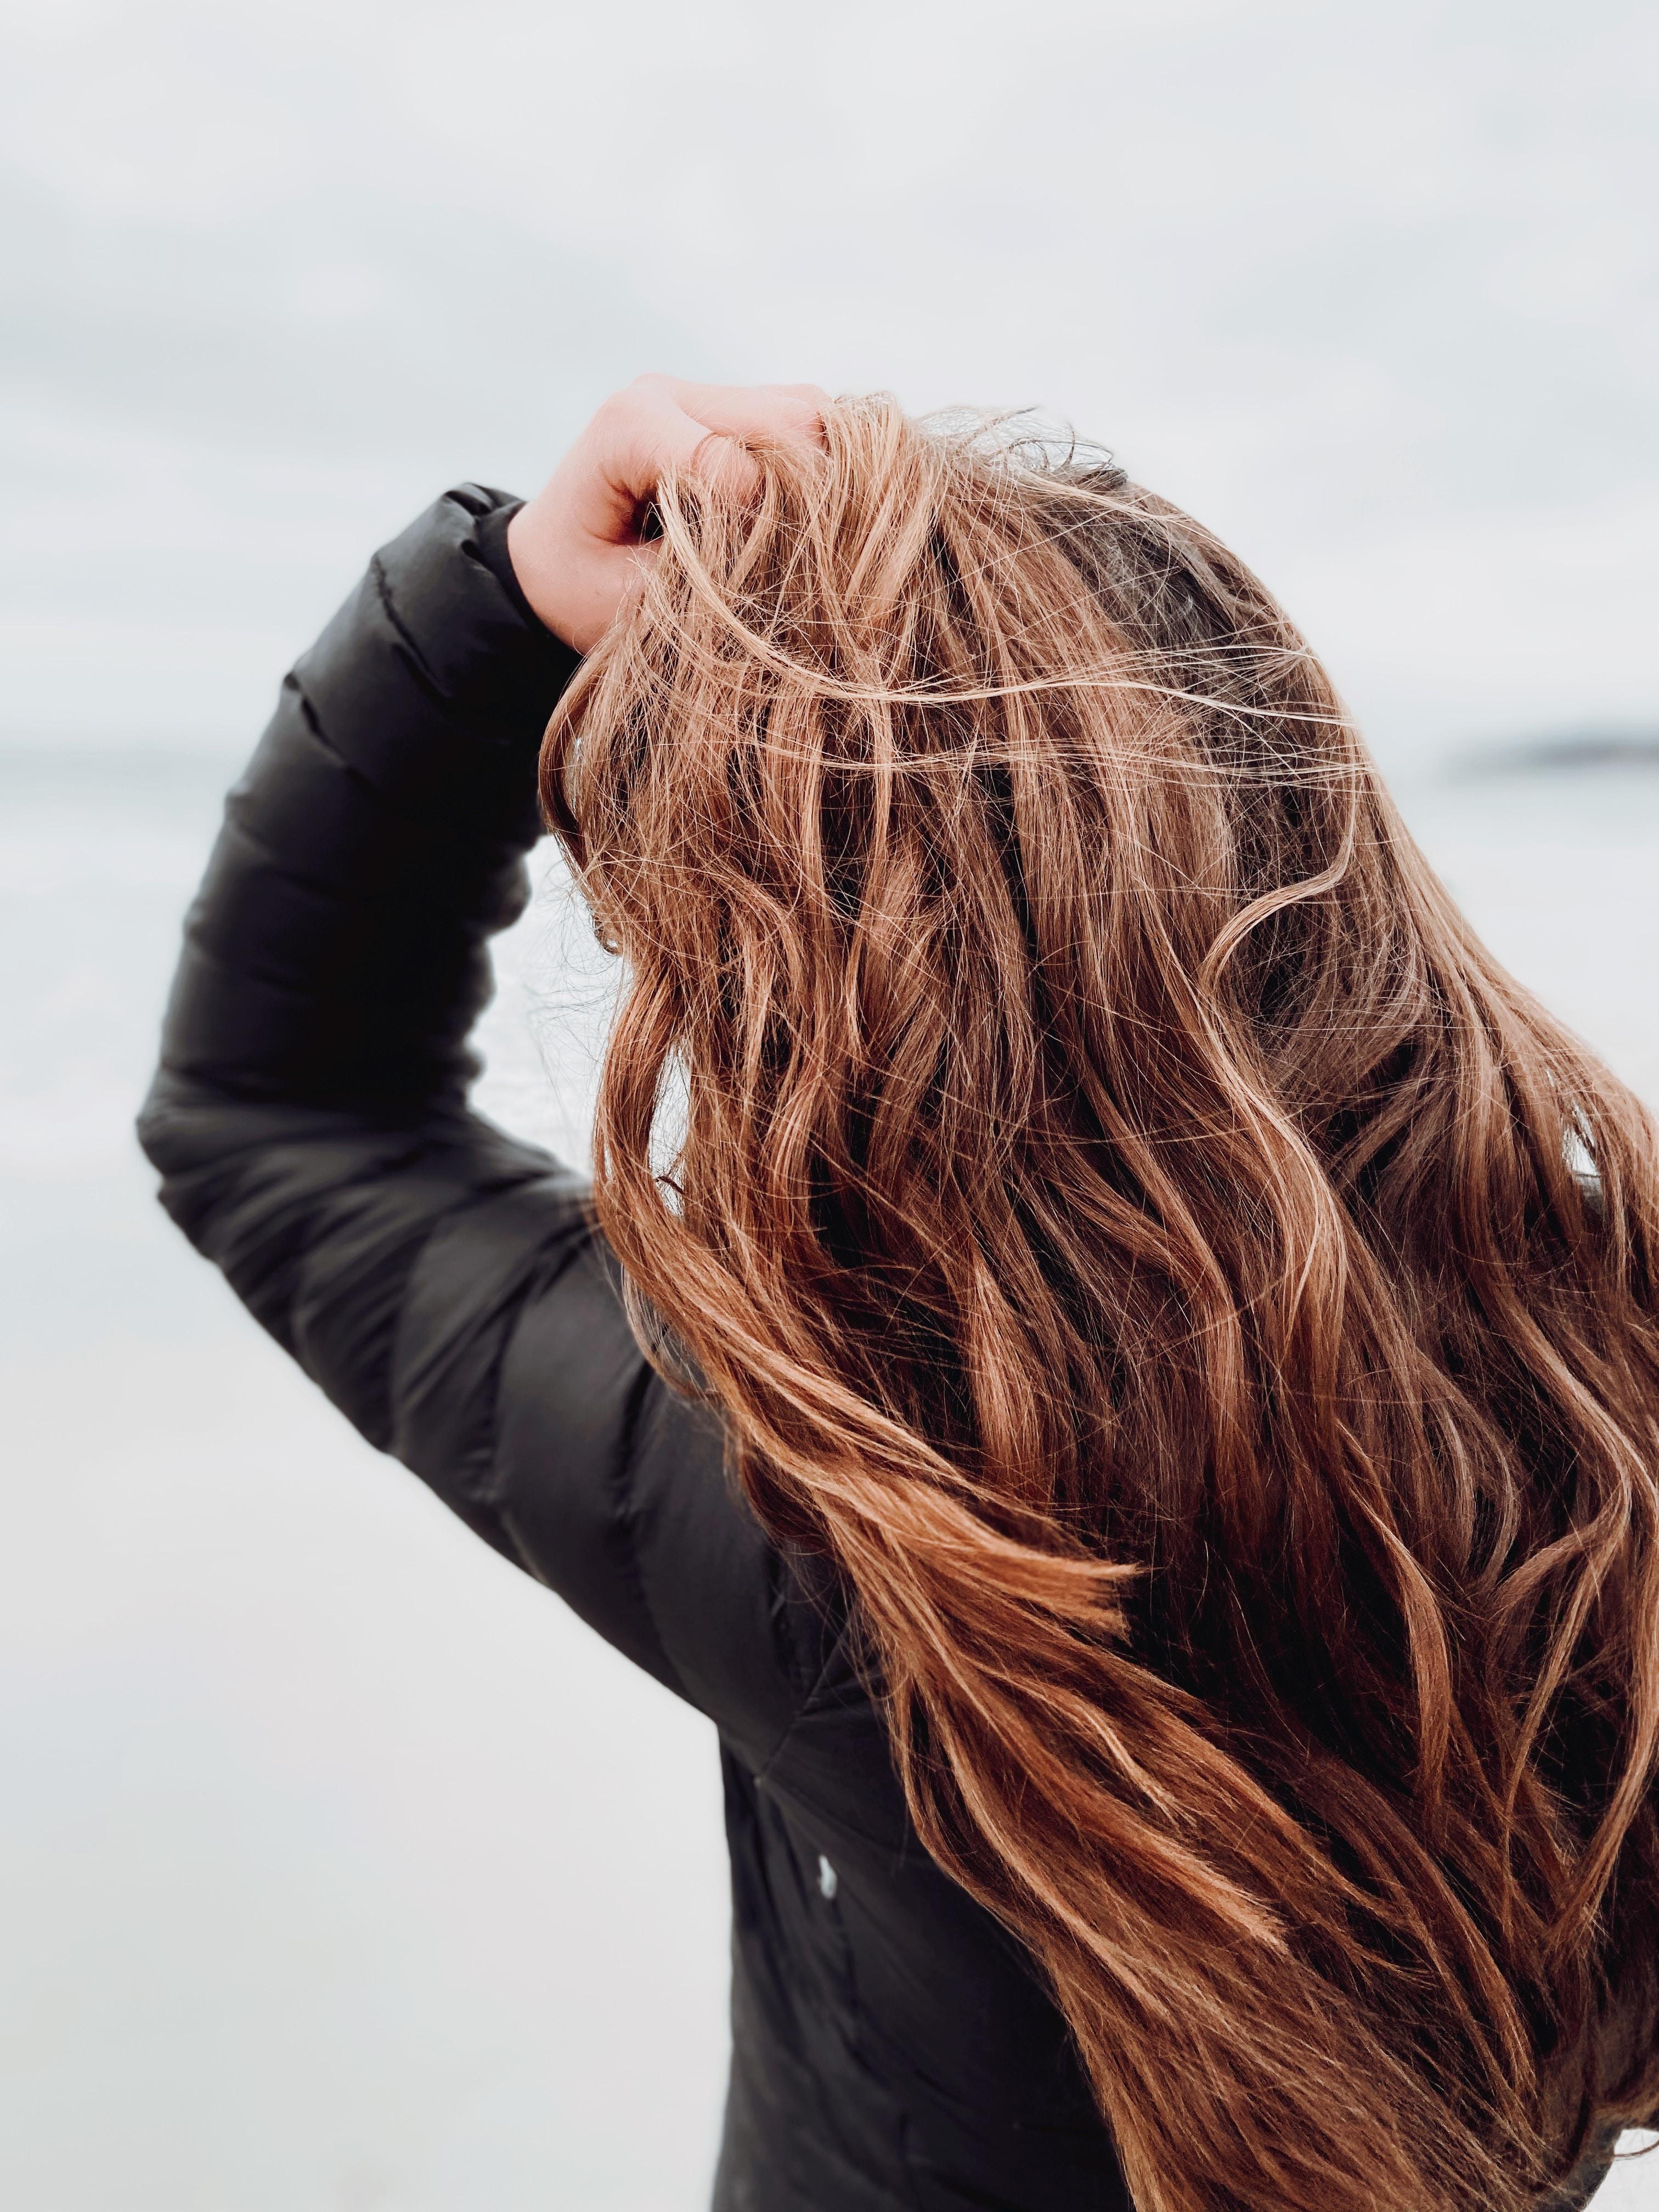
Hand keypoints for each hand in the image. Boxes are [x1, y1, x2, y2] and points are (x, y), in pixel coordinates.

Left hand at [506, 374, 828, 653]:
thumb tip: (786, 563)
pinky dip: (822, 467)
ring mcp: (704, 394)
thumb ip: (698, 576)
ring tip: (812, 539)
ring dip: (825, 478)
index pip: (734, 466)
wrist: (551, 562)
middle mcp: (668, 394)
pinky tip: (812, 515)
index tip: (764, 582)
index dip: (766, 529)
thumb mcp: (624, 602)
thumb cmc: (579, 589)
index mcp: (628, 427)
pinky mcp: (735, 409)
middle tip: (808, 563)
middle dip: (812, 497)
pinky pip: (807, 423)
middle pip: (787, 423)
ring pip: (809, 414)